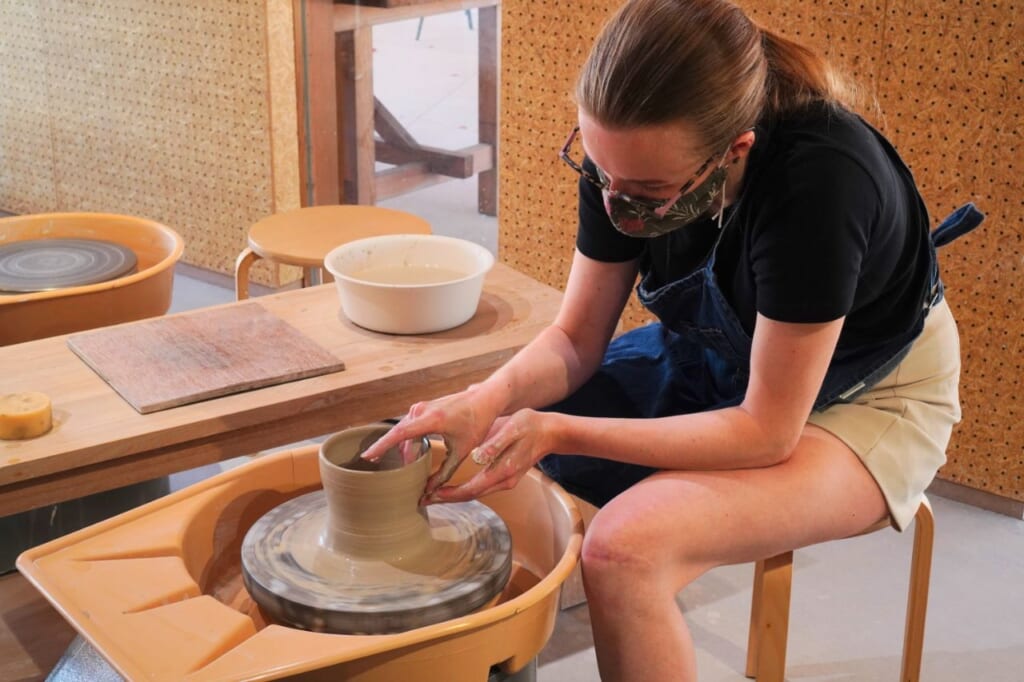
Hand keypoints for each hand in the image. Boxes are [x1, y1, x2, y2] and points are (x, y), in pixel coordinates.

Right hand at [359, 386, 497, 494]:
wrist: (485, 398)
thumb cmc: (477, 423)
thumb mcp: (462, 451)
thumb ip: (444, 472)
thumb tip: (428, 491)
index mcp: (431, 420)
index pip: (399, 434)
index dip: (381, 446)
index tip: (366, 457)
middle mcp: (421, 410)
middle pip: (399, 437)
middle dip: (392, 455)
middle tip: (386, 475)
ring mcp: (421, 407)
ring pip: (403, 433)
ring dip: (403, 450)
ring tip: (403, 469)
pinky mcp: (422, 408)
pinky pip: (408, 427)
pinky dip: (408, 442)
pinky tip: (411, 456)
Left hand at [424, 408, 554, 504]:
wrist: (550, 432)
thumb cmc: (529, 426)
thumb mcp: (512, 428)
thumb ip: (496, 443)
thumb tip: (478, 456)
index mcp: (502, 471)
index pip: (470, 489)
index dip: (448, 494)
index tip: (430, 495)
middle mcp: (503, 481)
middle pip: (469, 496)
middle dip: (445, 499)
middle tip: (422, 499)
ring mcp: (505, 481)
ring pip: (474, 493)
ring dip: (452, 496)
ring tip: (431, 494)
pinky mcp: (504, 476)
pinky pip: (479, 488)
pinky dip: (463, 490)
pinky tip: (451, 487)